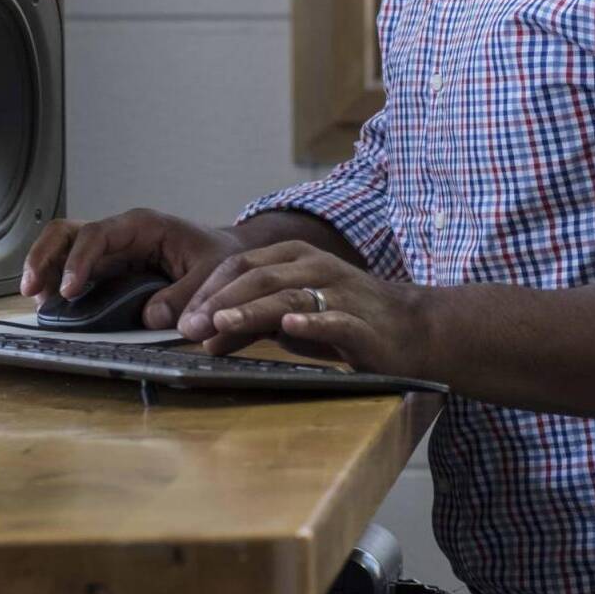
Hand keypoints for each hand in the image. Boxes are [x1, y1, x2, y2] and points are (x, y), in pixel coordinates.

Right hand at [20, 208, 243, 329]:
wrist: (227, 257)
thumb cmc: (218, 257)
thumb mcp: (213, 273)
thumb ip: (186, 295)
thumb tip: (150, 317)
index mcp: (141, 226)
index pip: (97, 234)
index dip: (79, 261)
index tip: (69, 290)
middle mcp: (119, 235)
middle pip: (67, 232)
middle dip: (43, 256)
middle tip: (31, 288)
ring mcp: (110, 253)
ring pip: (63, 247)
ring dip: (43, 269)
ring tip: (35, 299)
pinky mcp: (109, 271)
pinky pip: (74, 270)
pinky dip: (56, 284)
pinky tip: (51, 306)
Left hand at [177, 240, 433, 376]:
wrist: (412, 330)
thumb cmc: (344, 319)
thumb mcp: (291, 318)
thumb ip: (251, 321)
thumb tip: (203, 336)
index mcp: (295, 257)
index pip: (241, 265)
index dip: (209, 289)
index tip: (182, 317)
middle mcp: (315, 267)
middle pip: (259, 277)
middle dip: (220, 301)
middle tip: (190, 327)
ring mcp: (340, 292)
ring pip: (289, 296)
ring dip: (252, 310)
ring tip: (223, 324)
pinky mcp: (363, 323)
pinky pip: (334, 320)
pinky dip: (310, 324)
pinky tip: (289, 329)